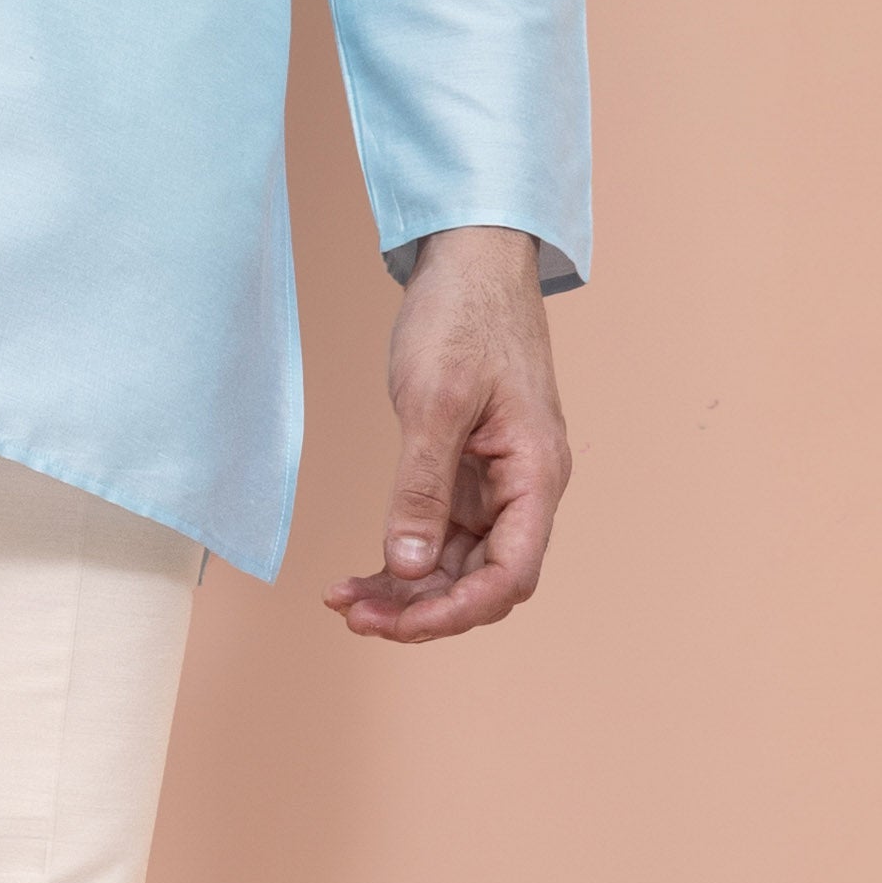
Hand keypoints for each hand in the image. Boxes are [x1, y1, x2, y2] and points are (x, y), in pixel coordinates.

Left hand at [329, 227, 570, 642]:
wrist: (470, 260)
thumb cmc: (464, 316)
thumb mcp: (435, 401)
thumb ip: (423, 488)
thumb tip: (411, 568)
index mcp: (536, 474)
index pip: (511, 574)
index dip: (458, 611)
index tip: (399, 623)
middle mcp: (524, 489)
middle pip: (483, 581)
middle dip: (422, 609)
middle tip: (353, 615)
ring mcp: (495, 484)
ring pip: (457, 565)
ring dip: (407, 591)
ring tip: (345, 600)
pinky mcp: (467, 472)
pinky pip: (441, 535)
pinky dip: (404, 558)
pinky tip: (362, 574)